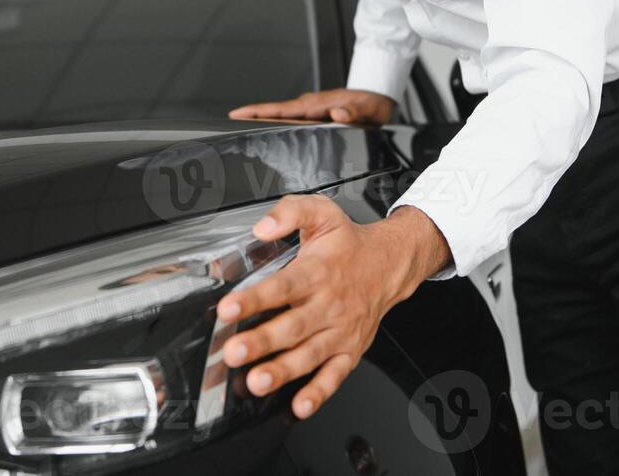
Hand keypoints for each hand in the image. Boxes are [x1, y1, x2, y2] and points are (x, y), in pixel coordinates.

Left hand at [216, 196, 451, 418]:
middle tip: (234, 352)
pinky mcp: (349, 351)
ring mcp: (340, 331)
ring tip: (257, 381)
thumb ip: (290, 212)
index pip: (283, 287)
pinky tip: (300, 405)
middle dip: (261, 341)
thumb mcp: (321, 214)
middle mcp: (329, 305)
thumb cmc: (349, 244)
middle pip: (292, 327)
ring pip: (309, 355)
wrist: (390, 264)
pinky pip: (335, 376)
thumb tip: (263, 226)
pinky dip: (319, 393)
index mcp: (318, 272)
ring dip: (282, 371)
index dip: (254, 298)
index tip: (228, 308)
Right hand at [228, 88, 395, 124]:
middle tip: (230, 123)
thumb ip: (352, 113)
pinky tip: (269, 131)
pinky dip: (276, 122)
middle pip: (274, 111)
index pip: (281, 108)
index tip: (238, 113)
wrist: (379, 96)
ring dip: (262, 120)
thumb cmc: (371, 104)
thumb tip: (337, 115)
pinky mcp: (314, 114)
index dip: (258, 111)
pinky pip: (290, 118)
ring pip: (280, 115)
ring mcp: (310, 109)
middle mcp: (309, 106)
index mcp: (316, 105)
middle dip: (251, 116)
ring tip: (243, 129)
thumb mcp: (366, 111)